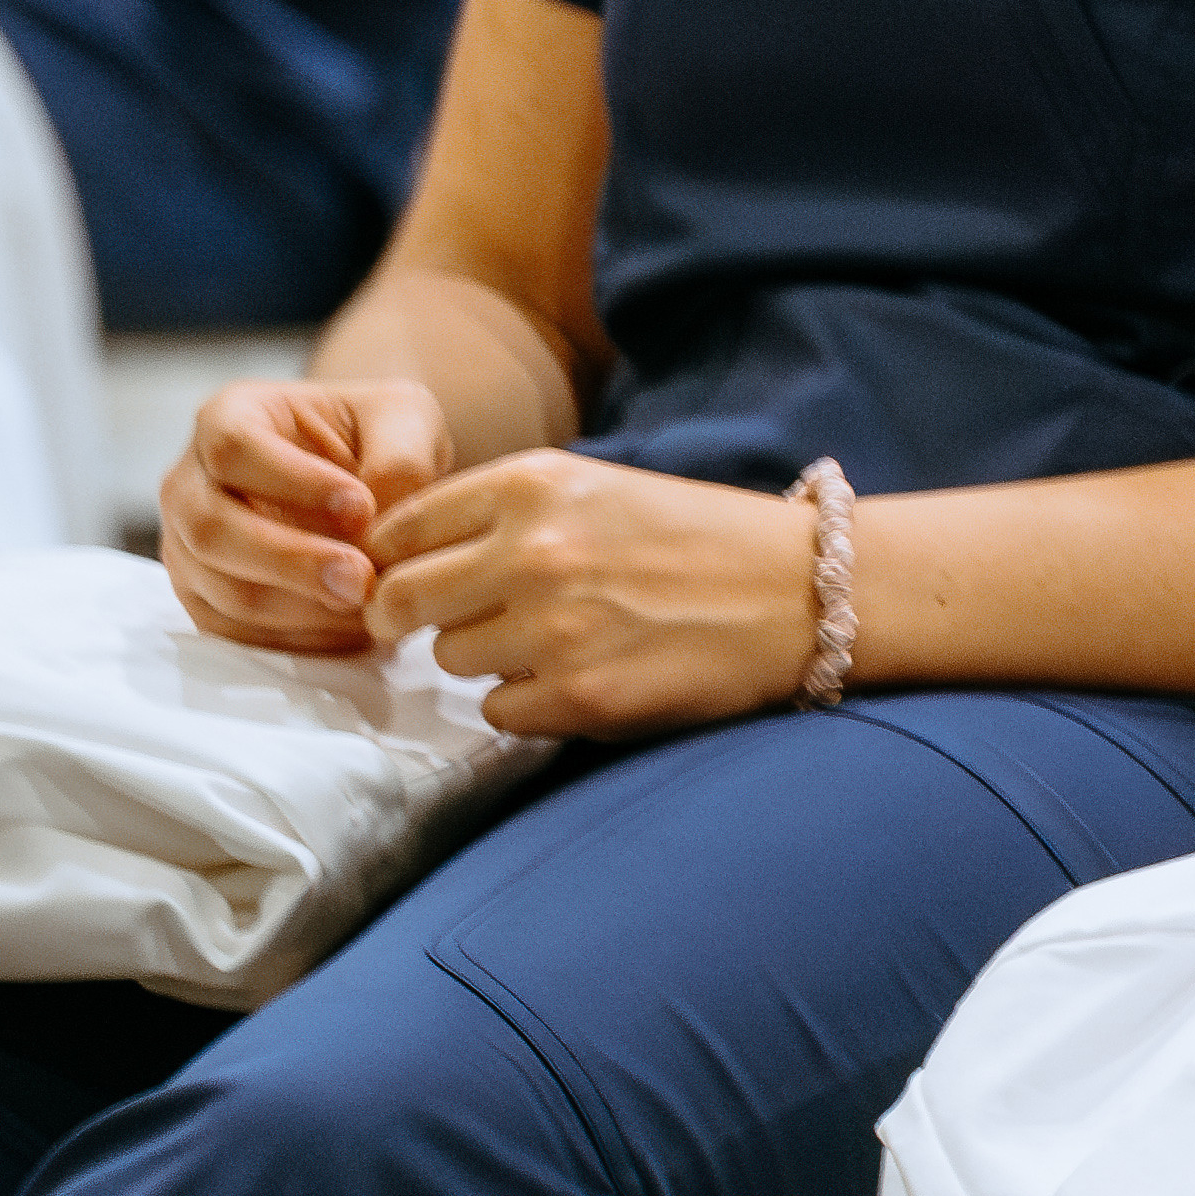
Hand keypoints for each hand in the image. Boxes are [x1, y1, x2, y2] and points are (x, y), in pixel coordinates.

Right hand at [161, 375, 450, 650]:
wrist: (370, 482)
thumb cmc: (381, 437)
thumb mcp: (406, 418)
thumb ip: (398, 458)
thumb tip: (369, 524)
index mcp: (228, 416)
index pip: (233, 449)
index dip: (294, 483)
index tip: (361, 507)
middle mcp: (190, 482)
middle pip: (212, 529)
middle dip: (292, 561)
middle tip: (362, 579)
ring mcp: (187, 547)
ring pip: (225, 589)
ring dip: (301, 608)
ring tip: (369, 603)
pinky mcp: (204, 600)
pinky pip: (237, 633)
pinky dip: (297, 638)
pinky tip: (350, 627)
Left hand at [362, 450, 819, 738]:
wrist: (801, 590)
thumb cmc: (696, 536)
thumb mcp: (593, 488)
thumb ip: (500, 514)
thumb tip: (399, 561)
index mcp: (533, 484)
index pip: (399, 529)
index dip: (394, 561)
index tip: (411, 579)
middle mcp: (533, 551)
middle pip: (401, 601)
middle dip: (411, 618)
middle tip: (443, 626)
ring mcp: (554, 628)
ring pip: (449, 660)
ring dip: (483, 658)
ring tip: (550, 642)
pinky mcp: (581, 696)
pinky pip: (498, 711)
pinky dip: (526, 702)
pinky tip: (577, 677)